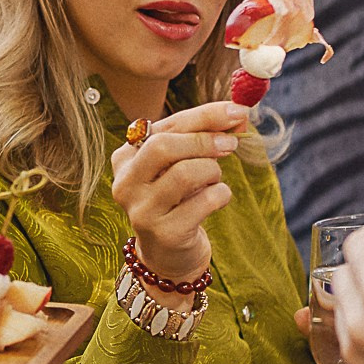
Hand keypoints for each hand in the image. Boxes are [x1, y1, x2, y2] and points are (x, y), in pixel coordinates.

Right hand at [111, 101, 247, 285]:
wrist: (169, 253)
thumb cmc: (178, 198)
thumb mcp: (184, 162)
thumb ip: (204, 134)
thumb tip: (238, 113)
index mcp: (125, 157)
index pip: (165, 125)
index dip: (204, 115)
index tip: (236, 110)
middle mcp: (125, 183)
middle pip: (163, 146)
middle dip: (204, 141)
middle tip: (231, 144)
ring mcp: (141, 210)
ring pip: (185, 173)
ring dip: (212, 172)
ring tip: (214, 179)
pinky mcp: (164, 233)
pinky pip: (205, 201)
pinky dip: (221, 195)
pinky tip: (216, 199)